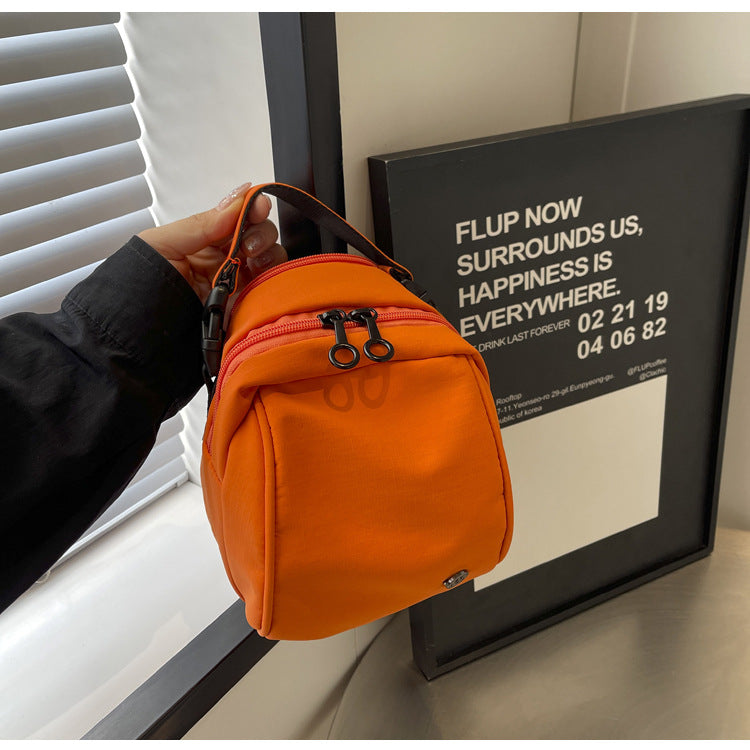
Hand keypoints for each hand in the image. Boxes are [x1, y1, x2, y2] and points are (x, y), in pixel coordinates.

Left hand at [138, 182, 286, 302]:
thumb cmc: (140, 287)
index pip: (237, 218)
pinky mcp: (245, 310)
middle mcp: (224, 261)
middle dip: (262, 234)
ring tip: (254, 263)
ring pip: (270, 262)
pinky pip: (270, 292)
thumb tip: (239, 197)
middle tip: (248, 246)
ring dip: (270, 255)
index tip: (259, 207)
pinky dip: (275, 282)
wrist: (138, 335)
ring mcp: (237, 286)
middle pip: (260, 237)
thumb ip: (203, 224)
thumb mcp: (164, 244)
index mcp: (204, 241)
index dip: (252, 208)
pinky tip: (263, 280)